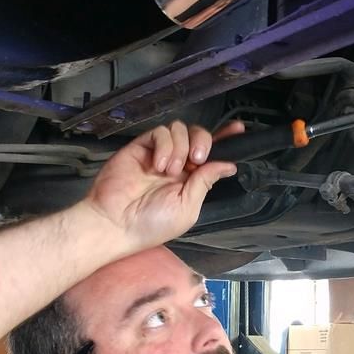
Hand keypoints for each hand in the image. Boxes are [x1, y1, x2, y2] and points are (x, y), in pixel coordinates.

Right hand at [84, 119, 243, 246]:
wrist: (116, 222)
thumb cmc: (152, 224)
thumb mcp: (187, 208)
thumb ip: (205, 182)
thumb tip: (228, 165)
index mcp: (192, 180)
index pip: (212, 154)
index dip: (225, 140)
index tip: (238, 129)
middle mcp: (178, 164)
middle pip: (198, 135)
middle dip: (203, 142)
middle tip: (197, 160)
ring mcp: (160, 154)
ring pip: (180, 130)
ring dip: (180, 148)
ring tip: (169, 171)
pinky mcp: (142, 146)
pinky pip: (161, 133)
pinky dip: (165, 146)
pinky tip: (158, 165)